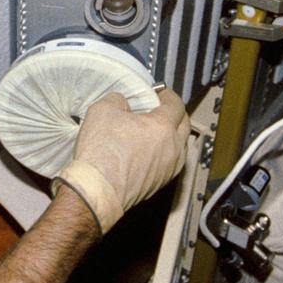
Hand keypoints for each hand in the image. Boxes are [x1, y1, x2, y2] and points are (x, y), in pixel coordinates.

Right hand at [53, 87, 190, 233]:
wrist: (97, 190)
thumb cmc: (102, 152)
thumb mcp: (103, 109)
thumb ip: (117, 99)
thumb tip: (122, 103)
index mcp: (163, 127)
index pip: (176, 105)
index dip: (168, 95)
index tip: (159, 92)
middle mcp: (173, 149)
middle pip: (184, 125)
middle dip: (174, 114)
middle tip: (158, 109)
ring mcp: (169, 169)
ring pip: (180, 146)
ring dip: (171, 135)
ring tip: (153, 131)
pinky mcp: (160, 184)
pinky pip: (170, 162)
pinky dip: (164, 153)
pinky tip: (147, 151)